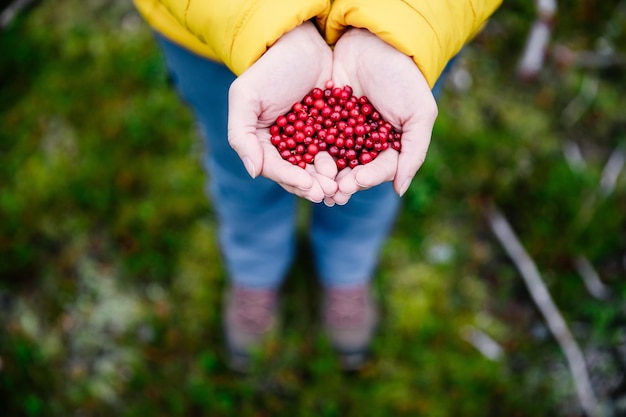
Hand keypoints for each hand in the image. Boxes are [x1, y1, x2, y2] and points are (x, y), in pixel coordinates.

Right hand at [228, 22, 336, 202]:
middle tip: (329, 192)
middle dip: (313, 185)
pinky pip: (338, 151)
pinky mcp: (331, 132)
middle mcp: (286, 147)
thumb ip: (242, 135)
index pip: (275, 168)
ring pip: (320, 167)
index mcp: (263, 143)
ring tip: (341, 186)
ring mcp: (310, 141)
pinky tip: (354, 171)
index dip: (291, 180)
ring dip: (329, 180)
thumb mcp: (246, 97)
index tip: (308, 186)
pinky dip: (345, 163)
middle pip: (299, 174)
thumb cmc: (270, 69)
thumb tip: (253, 171)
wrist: (302, 43)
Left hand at [326, 28, 437, 205]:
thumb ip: (413, 152)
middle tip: (331, 192)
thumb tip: (400, 190)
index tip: (355, 181)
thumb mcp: (419, 113)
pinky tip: (301, 160)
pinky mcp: (323, 119)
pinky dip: (309, 150)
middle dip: (342, 182)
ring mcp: (343, 131)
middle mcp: (366, 142)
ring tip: (315, 182)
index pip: (379, 169)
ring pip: (333, 159)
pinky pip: (316, 138)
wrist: (373, 42)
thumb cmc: (402, 77)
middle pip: (353, 170)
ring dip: (323, 173)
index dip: (367, 178)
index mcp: (390, 145)